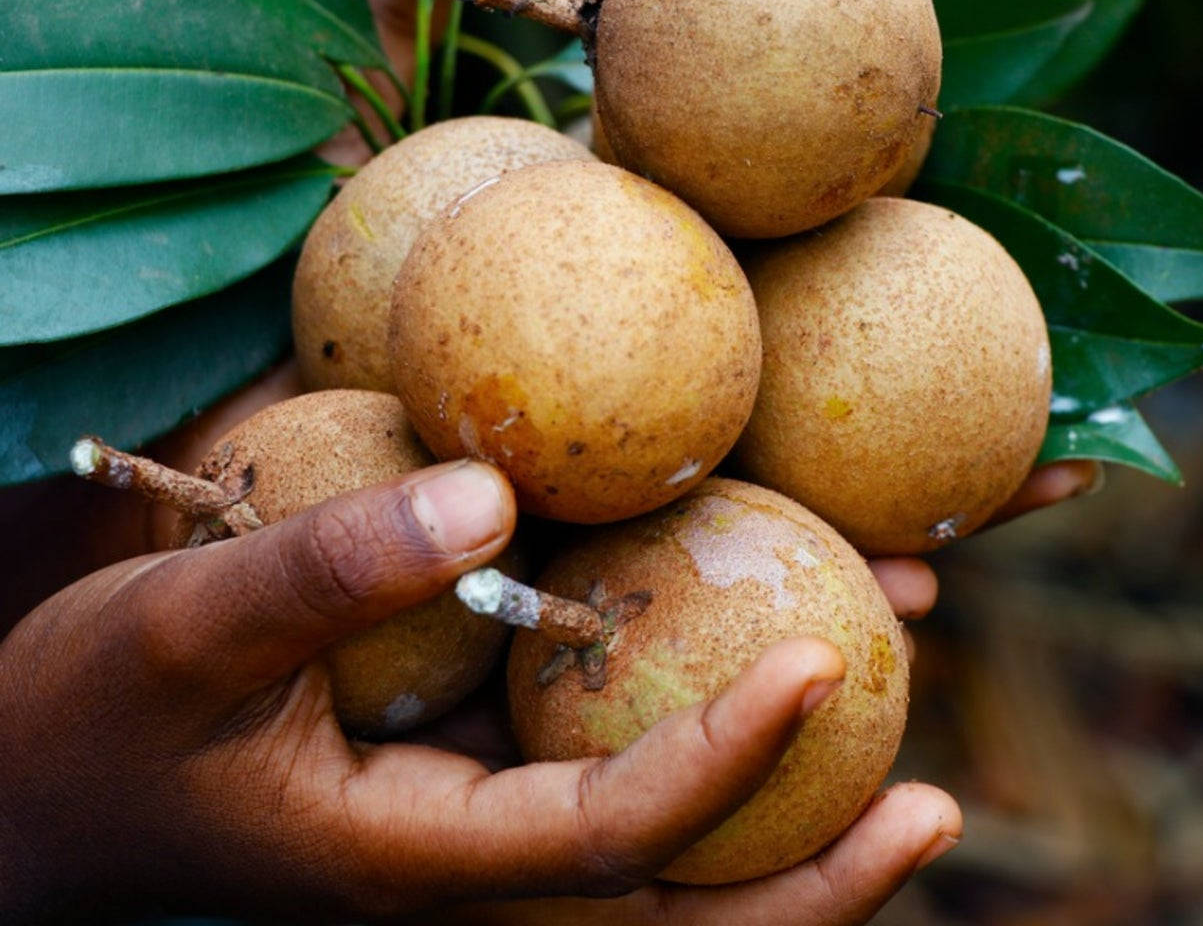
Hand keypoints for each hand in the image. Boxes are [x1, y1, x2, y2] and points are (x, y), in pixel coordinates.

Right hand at [0, 462, 960, 922]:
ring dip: (791, 811)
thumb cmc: (88, 719)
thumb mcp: (179, 631)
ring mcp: (480, 840)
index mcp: (417, 857)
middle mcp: (474, 869)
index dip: (723, 758)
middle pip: (678, 911)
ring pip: (665, 863)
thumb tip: (492, 489)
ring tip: (907, 724)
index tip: (824, 658)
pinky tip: (760, 653)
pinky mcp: (472, 793)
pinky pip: (615, 789)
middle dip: (817, 880)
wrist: (35, 791)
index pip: (607, 834)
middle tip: (941, 807)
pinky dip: (703, 742)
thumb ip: (327, 568)